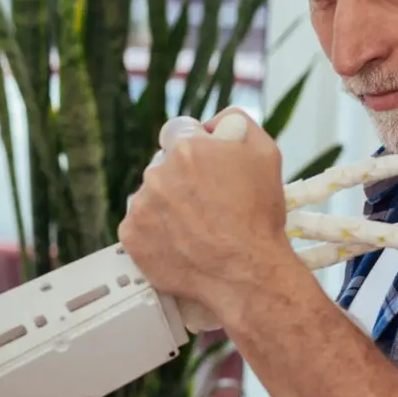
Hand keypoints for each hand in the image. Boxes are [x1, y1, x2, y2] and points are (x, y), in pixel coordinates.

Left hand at [118, 110, 293, 319]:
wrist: (246, 273)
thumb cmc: (259, 217)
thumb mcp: (266, 153)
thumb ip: (236, 123)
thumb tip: (213, 125)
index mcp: (186, 148)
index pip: (178, 131)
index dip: (194, 147)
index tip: (203, 164)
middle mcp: (157, 173)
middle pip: (164, 166)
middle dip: (182, 179)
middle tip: (207, 204)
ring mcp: (141, 207)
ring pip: (151, 196)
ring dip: (167, 206)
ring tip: (196, 228)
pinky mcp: (131, 237)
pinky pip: (139, 226)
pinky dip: (155, 233)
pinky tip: (180, 243)